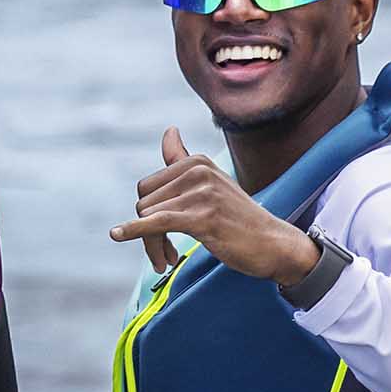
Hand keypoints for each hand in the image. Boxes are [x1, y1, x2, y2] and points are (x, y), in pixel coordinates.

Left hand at [108, 128, 320, 283]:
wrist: (273, 244)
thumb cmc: (238, 218)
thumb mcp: (211, 183)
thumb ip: (183, 159)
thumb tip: (168, 130)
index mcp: (196, 162)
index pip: (147, 187)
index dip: (147, 214)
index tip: (163, 235)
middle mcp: (197, 171)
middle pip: (143, 202)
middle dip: (146, 231)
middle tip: (165, 254)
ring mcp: (201, 193)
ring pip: (147, 217)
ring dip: (152, 245)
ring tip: (168, 260)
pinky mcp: (202, 217)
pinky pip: (156, 222)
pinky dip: (134, 230)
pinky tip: (117, 234)